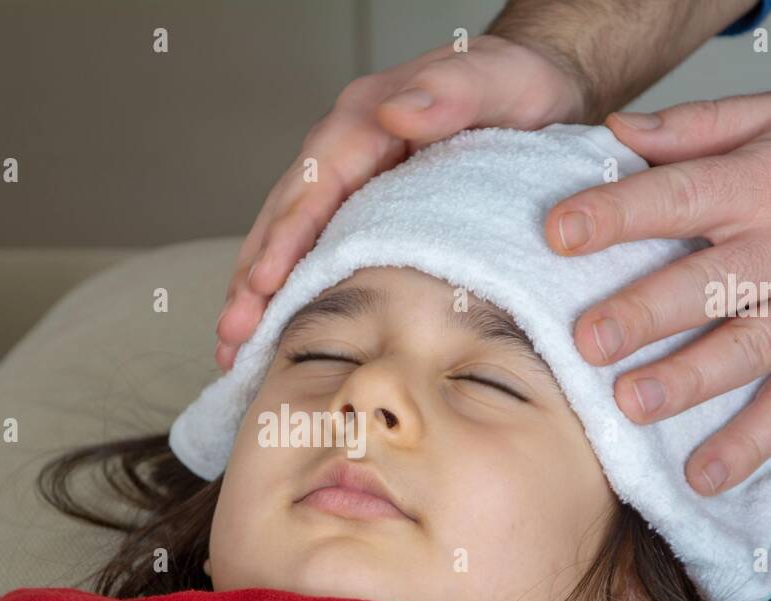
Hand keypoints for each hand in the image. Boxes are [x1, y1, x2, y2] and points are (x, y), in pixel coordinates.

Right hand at [214, 33, 586, 368]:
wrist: (538, 89)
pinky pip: (312, 250)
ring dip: (257, 294)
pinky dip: (286, 291)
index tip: (264, 285)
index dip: (286, 238)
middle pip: (284, 218)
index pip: (314, 186)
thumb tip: (397, 113)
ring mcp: (346, 181)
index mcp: (365, 121)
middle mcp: (344, 150)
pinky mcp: (358, 208)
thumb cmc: (519, 86)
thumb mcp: (500, 80)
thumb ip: (453, 91)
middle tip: (232, 336)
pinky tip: (270, 332)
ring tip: (233, 349)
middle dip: (253, 279)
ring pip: (286, 239)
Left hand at [545, 86, 770, 495]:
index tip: (558, 234)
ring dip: (684, 382)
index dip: (616, 215)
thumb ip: (704, 126)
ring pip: (742, 351)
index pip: (678, 197)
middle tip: (586, 339)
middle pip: (704, 284)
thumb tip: (619, 133)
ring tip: (631, 405)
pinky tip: (705, 474)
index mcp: (767, 183)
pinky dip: (750, 443)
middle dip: (640, 314)